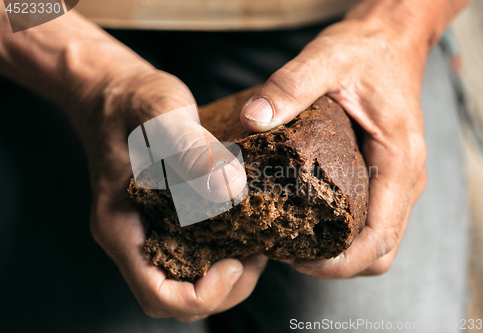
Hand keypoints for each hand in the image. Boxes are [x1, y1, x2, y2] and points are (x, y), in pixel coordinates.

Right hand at [73, 69, 266, 321]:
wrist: (116, 92)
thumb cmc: (131, 100)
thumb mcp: (160, 113)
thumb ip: (190, 149)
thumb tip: (230, 190)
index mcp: (121, 226)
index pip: (159, 295)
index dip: (203, 295)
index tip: (237, 262)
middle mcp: (135, 237)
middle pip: (179, 296)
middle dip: (225, 287)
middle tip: (258, 250)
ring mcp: (150, 229)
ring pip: (190, 278)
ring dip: (229, 271)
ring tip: (258, 238)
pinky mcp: (165, 217)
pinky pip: (195, 251)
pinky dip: (224, 248)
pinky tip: (247, 223)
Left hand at [240, 17, 427, 277]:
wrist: (390, 40)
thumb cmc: (365, 51)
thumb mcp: (326, 60)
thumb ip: (290, 86)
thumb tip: (254, 119)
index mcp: (398, 160)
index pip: (378, 237)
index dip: (339, 262)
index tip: (298, 261)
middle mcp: (405, 179)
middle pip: (379, 251)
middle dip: (336, 264)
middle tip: (288, 253)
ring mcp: (398, 181)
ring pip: (377, 242)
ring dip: (341, 253)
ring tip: (295, 241)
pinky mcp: (387, 177)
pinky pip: (372, 222)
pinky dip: (345, 235)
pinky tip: (310, 221)